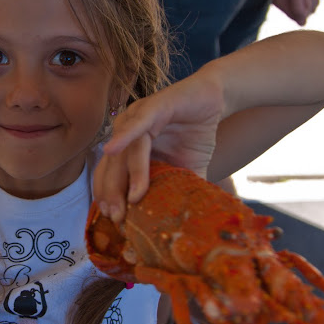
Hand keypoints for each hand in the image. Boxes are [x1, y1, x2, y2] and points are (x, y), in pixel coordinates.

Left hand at [92, 75, 224, 221]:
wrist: (215, 100)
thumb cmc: (195, 135)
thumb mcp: (187, 171)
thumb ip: (178, 192)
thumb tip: (182, 223)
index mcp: (128, 148)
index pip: (110, 175)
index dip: (108, 196)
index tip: (112, 220)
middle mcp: (126, 132)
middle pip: (113, 166)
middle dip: (112, 193)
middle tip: (117, 217)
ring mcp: (137, 118)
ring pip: (127, 150)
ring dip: (128, 175)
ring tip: (133, 199)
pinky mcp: (154, 105)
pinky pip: (138, 124)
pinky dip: (125, 136)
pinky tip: (112, 149)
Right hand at [272, 0, 319, 25]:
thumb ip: (298, 9)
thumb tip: (302, 24)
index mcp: (277, 1)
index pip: (295, 15)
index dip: (303, 5)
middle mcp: (281, 2)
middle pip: (302, 14)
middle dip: (308, 3)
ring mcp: (290, 0)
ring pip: (308, 10)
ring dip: (312, 0)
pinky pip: (309, 5)